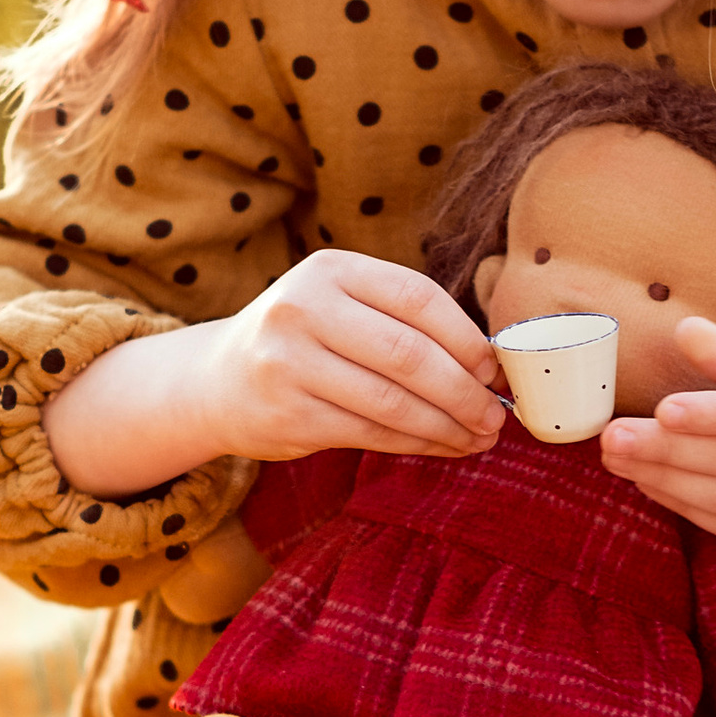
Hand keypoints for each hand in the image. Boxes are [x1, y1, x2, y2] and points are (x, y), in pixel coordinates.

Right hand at [48, 252, 506, 493]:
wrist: (219, 380)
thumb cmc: (306, 340)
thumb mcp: (343, 304)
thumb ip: (403, 320)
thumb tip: (490, 363)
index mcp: (330, 270)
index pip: (417, 297)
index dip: (466, 337)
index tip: (495, 369)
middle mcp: (302, 309)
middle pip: (409, 354)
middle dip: (464, 390)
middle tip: (496, 414)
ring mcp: (288, 363)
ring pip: (392, 402)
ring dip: (447, 425)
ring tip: (480, 436)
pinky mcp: (286, 414)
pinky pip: (370, 434)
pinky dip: (417, 444)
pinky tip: (444, 446)